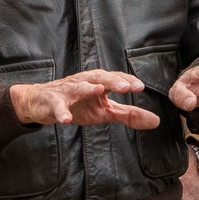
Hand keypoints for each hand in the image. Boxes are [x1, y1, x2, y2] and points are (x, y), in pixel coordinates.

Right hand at [10, 70, 158, 128]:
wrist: (42, 103)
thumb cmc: (78, 105)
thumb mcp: (104, 111)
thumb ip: (129, 115)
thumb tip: (156, 121)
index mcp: (99, 83)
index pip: (115, 79)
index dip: (127, 81)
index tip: (140, 87)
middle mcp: (85, 82)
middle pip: (100, 78)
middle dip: (113, 80)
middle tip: (126, 86)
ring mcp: (68, 91)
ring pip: (79, 87)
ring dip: (88, 88)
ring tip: (99, 90)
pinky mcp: (53, 101)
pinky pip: (58, 106)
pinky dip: (62, 112)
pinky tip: (67, 120)